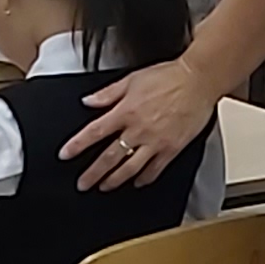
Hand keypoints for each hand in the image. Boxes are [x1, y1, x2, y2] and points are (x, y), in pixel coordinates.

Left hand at [57, 54, 225, 191]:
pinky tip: (137, 182)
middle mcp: (138, 130)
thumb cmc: (170, 76)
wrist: (199, 81)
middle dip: (93, 173)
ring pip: (130, 168)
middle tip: (83, 184)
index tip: (65, 155)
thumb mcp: (132, 79)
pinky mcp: (172, 148)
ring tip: (105, 187)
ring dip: (114, 180)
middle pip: (109, 157)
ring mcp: (155, 142)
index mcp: (125, 112)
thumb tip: (88, 101)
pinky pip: (155, 169)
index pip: (94, 132)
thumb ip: (108, 93)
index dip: (77, 145)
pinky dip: (144, 178)